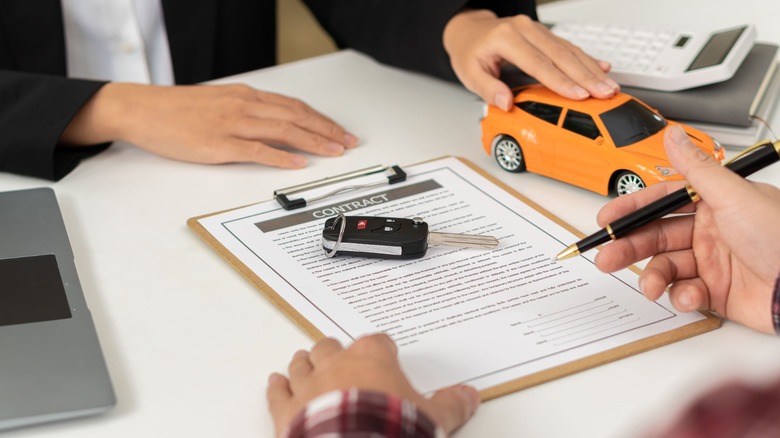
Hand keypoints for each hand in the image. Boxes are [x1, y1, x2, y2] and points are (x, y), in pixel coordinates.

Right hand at [60, 82, 358, 168]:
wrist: (142, 109)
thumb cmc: (176, 110)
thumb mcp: (219, 103)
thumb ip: (247, 113)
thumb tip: (272, 125)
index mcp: (245, 96)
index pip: (294, 106)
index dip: (321, 119)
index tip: (339, 130)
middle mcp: (244, 106)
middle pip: (296, 116)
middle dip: (327, 130)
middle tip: (348, 142)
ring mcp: (232, 124)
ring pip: (284, 130)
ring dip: (314, 142)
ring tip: (334, 152)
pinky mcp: (219, 143)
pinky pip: (257, 150)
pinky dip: (281, 157)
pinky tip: (298, 164)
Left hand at [266, 334, 479, 436]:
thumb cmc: (391, 429)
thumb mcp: (434, 418)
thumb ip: (452, 404)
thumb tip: (470, 396)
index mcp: (372, 357)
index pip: (377, 341)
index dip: (382, 348)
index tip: (385, 354)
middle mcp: (336, 364)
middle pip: (332, 346)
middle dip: (335, 351)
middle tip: (338, 355)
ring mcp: (309, 385)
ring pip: (302, 363)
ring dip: (303, 362)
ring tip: (303, 359)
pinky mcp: (288, 411)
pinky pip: (278, 393)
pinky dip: (276, 387)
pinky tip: (274, 382)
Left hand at [443, 9, 619, 110]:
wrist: (470, 31)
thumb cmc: (470, 52)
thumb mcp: (469, 73)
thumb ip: (487, 89)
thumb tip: (506, 103)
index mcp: (506, 38)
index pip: (538, 63)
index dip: (560, 81)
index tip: (579, 95)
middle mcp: (525, 30)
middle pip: (561, 55)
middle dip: (586, 76)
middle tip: (605, 93)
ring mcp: (536, 30)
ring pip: (569, 50)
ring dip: (591, 69)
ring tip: (609, 86)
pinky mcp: (544, 34)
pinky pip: (569, 46)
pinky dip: (587, 59)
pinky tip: (603, 68)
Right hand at [594, 125, 779, 332]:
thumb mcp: (734, 196)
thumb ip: (696, 168)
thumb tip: (673, 136)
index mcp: (714, 204)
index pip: (661, 202)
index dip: (631, 209)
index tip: (607, 218)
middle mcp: (710, 232)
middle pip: (656, 236)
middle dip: (629, 246)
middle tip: (608, 256)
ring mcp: (712, 263)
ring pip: (665, 267)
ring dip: (653, 276)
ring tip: (651, 285)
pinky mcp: (716, 292)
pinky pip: (684, 292)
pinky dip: (681, 296)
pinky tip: (690, 295)